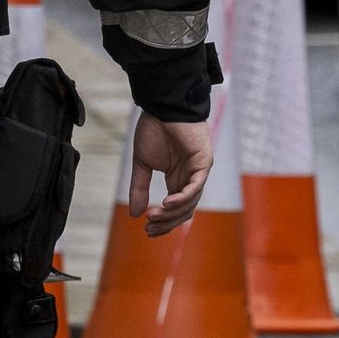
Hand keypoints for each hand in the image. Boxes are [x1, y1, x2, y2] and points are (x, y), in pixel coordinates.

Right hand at [129, 114, 212, 237]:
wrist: (162, 106)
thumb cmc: (154, 129)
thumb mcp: (142, 163)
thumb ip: (139, 188)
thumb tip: (135, 215)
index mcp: (177, 179)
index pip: (175, 210)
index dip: (163, 223)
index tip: (146, 231)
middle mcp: (190, 178)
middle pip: (184, 211)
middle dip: (167, 223)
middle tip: (149, 229)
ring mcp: (199, 171)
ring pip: (190, 202)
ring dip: (172, 212)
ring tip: (154, 215)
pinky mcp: (203, 161)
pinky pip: (196, 186)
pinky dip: (183, 197)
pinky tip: (167, 202)